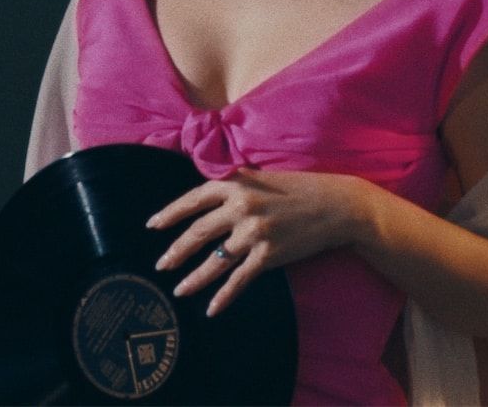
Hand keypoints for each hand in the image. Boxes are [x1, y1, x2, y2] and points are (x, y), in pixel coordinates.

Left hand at [146, 168, 368, 316]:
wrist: (334, 205)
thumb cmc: (297, 189)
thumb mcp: (259, 178)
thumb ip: (233, 187)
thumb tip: (205, 200)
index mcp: (235, 184)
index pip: (193, 200)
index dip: (170, 214)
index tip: (152, 226)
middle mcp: (240, 207)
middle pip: (198, 233)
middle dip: (175, 251)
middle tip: (160, 266)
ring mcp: (254, 232)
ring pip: (214, 261)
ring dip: (194, 278)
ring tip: (179, 289)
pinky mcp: (269, 255)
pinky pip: (239, 279)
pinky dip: (223, 296)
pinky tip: (211, 308)